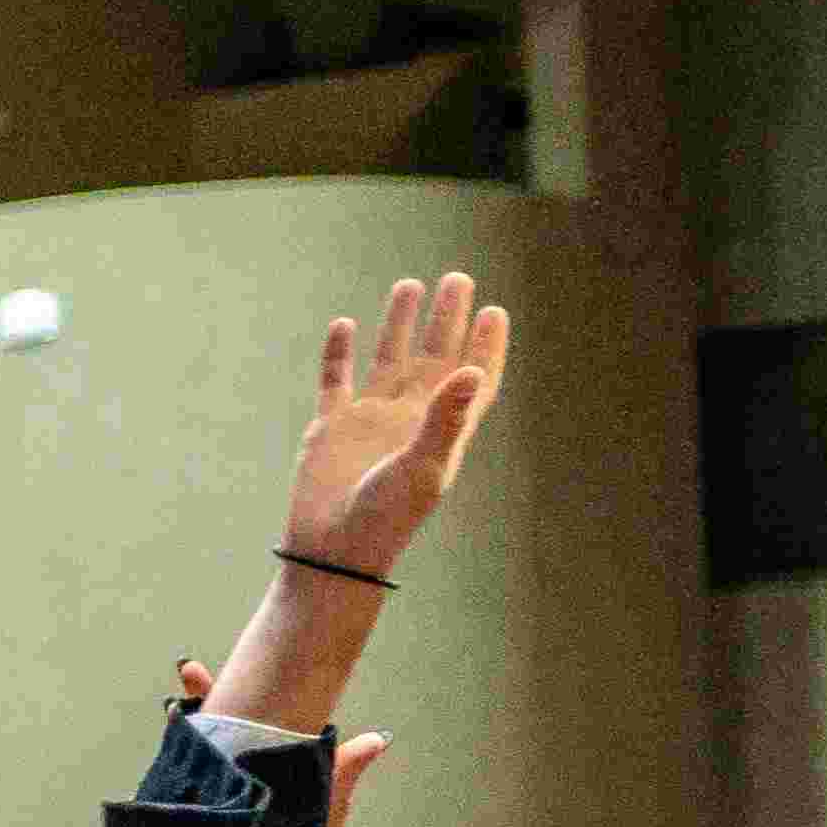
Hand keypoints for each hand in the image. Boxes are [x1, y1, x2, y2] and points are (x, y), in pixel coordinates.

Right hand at [274, 274, 511, 586]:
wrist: (332, 549)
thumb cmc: (386, 516)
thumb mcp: (423, 467)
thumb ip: (446, 418)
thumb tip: (470, 370)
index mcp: (442, 430)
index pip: (473, 379)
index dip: (487, 346)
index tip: (494, 310)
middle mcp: (409, 419)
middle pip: (434, 358)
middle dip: (447, 320)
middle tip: (457, 278)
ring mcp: (369, 420)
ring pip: (388, 360)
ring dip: (399, 324)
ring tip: (409, 284)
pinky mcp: (331, 427)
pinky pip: (337, 381)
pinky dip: (339, 353)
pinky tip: (345, 324)